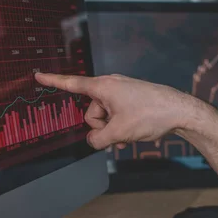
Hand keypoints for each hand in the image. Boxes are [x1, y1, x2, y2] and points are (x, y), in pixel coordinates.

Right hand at [34, 73, 211, 149]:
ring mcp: (121, 94)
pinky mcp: (130, 102)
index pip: (71, 84)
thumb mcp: (119, 132)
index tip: (37, 75)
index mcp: (103, 87)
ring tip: (128, 136)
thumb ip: (98, 140)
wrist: (180, 111)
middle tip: (118, 133)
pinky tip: (132, 136)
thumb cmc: (151, 115)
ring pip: (104, 119)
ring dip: (112, 131)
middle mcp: (110, 87)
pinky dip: (120, 129)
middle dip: (100, 128)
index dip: (53, 81)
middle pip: (90, 113)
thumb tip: (93, 142)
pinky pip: (115, 118)